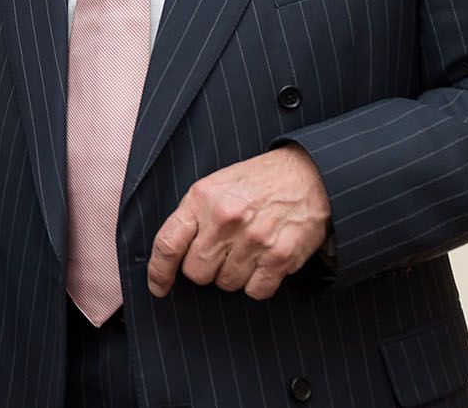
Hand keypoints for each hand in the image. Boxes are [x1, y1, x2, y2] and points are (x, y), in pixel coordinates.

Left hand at [147, 145, 330, 300]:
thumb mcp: (216, 185)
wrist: (310, 175)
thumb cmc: (259, 182)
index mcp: (203, 198)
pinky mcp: (280, 257)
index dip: (158, 272)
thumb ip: (194, 216)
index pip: (168, 243)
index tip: (158, 286)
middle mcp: (225, 219)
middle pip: (196, 272)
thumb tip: (172, 253)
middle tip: (221, 252)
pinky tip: (263, 261)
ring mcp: (253, 239)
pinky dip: (258, 283)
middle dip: (205, 269)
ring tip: (246, 249)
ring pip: (226, 284)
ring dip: (233, 275)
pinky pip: (255, 291)